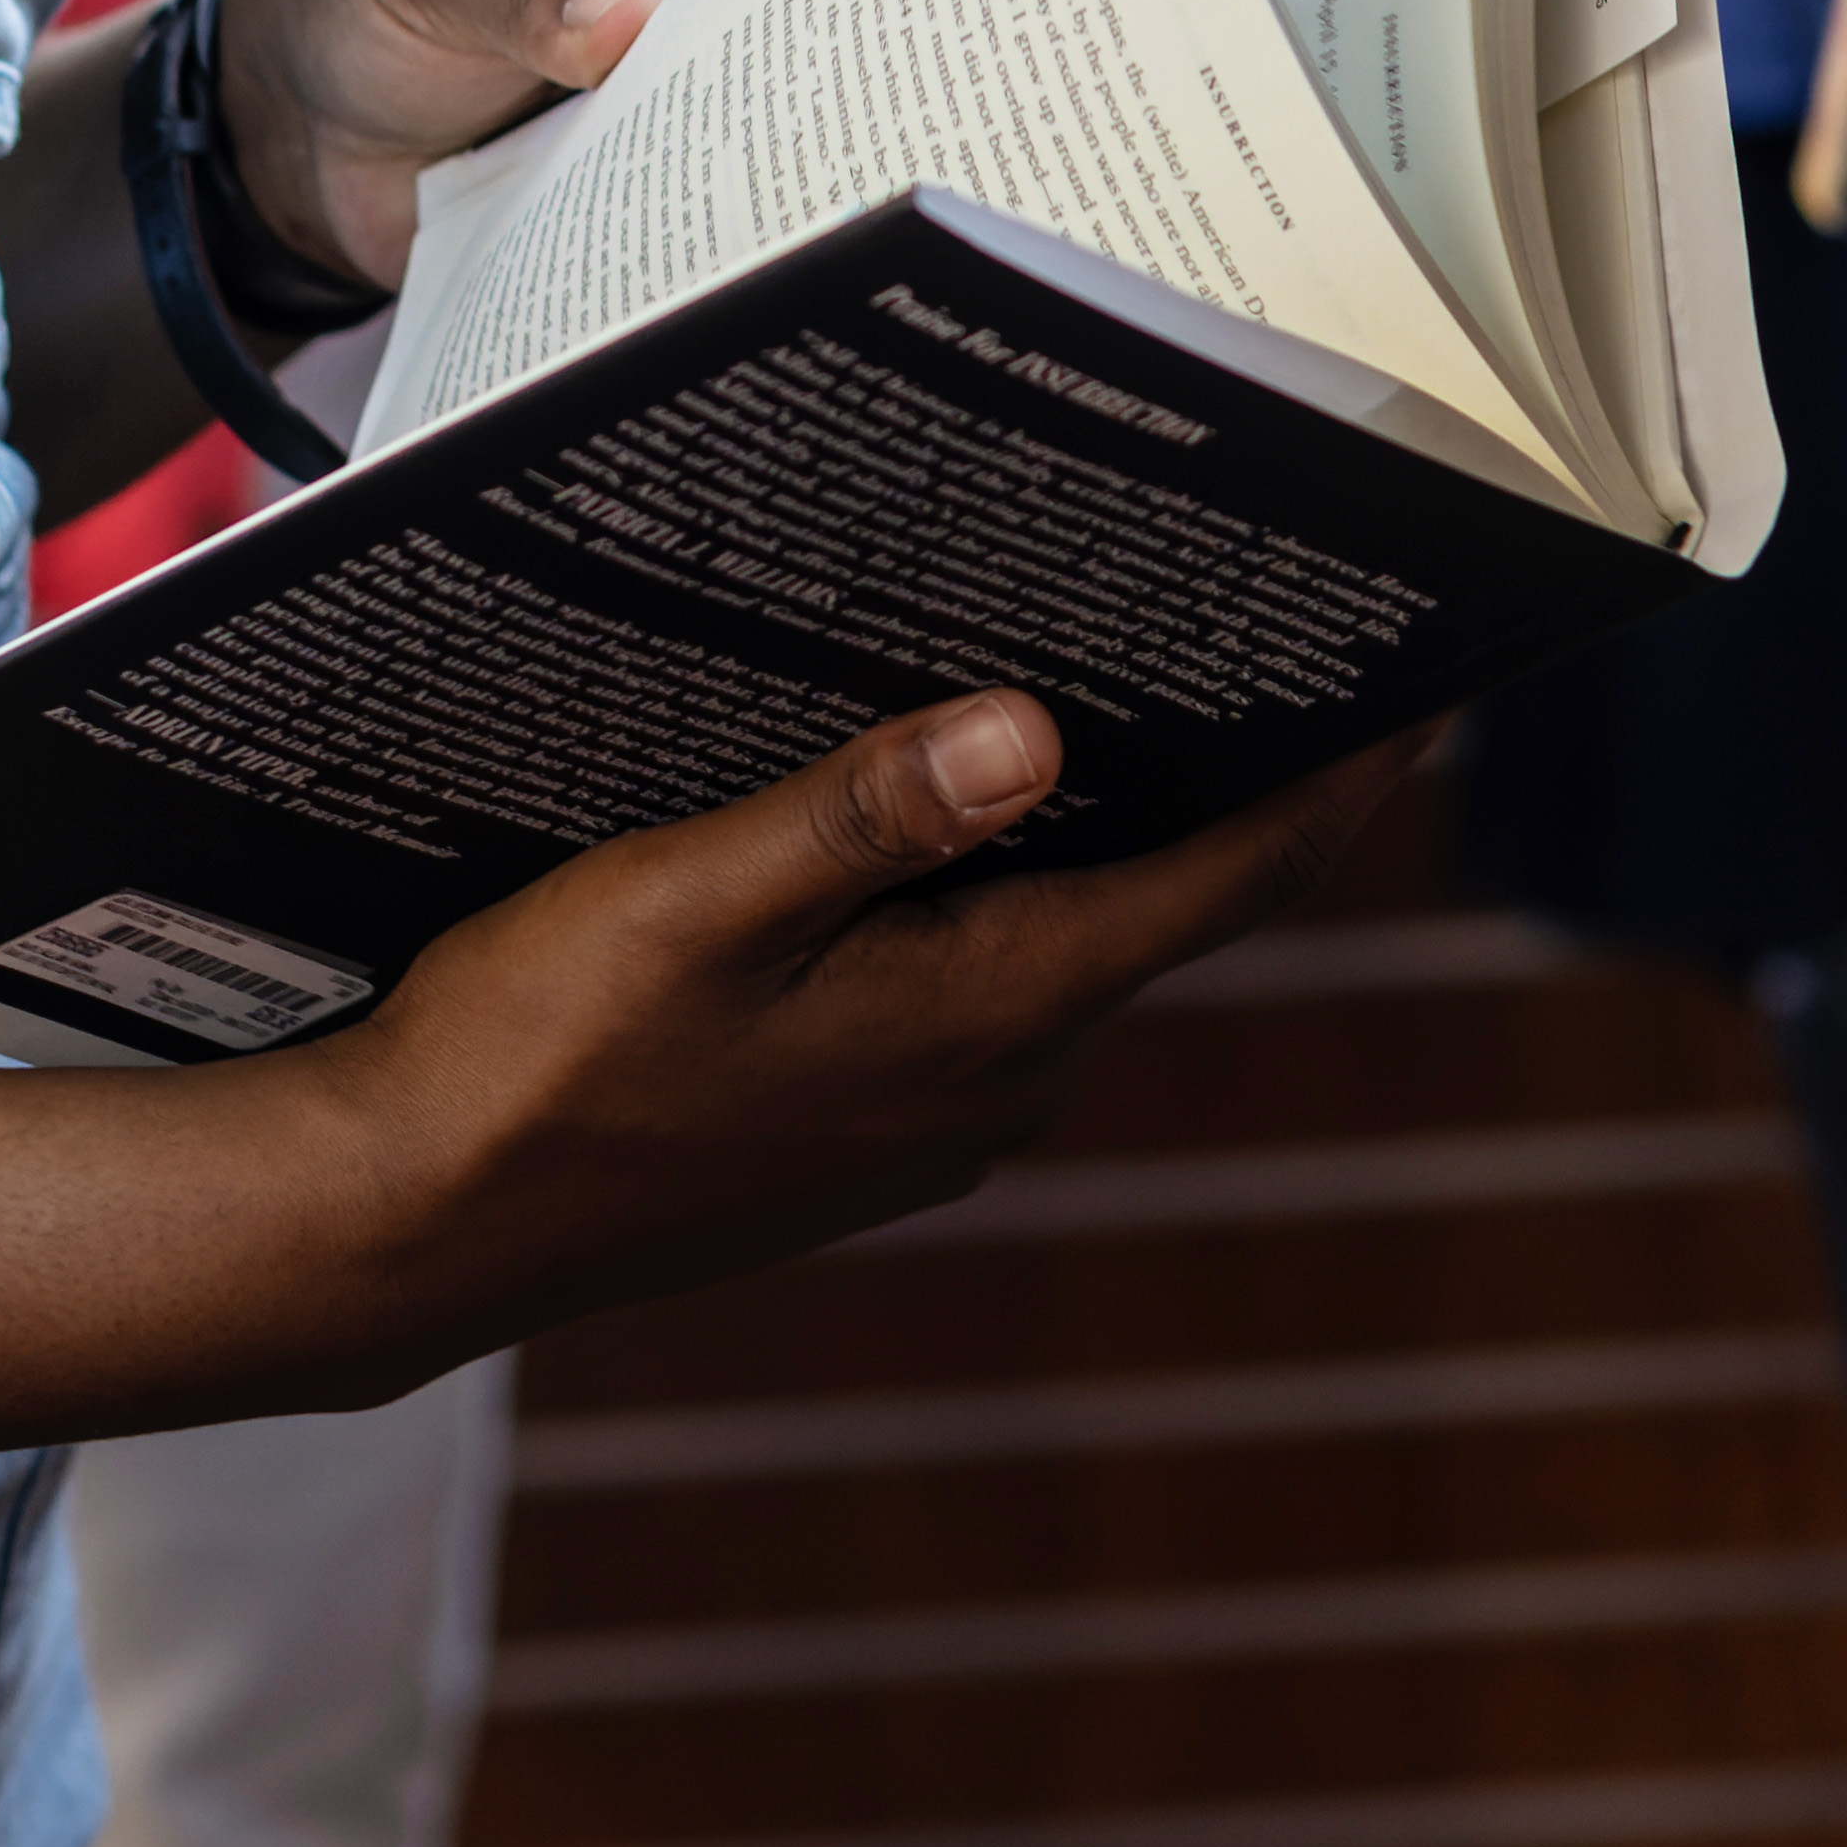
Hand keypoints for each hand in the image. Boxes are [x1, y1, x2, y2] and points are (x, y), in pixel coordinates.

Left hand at [214, 0, 799, 294]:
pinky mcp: (678, 160)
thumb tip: (637, 18)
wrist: (302, 117)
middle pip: (809, 26)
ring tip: (737, 231)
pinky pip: (717, 198)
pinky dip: (703, 233)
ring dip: (749, 176)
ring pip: (774, 125)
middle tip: (762, 162)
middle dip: (788, 93)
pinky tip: (699, 271)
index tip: (770, 64)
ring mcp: (708, 68)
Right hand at [305, 699, 1427, 1344]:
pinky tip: (964, 806)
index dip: (1342, 778)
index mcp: (989, 1019)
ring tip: (1135, 673)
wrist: (409, 1227)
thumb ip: (864, 816)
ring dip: (1107, 826)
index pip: (1227, 883)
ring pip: (1072, 939)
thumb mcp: (690, 908)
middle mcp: (997, 1083)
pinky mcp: (864, 1124)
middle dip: (1232, 771)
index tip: (1437, 679)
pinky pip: (987, 983)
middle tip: (1284, 619)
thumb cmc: (535, 1061)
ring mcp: (933, 1118)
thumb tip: (1031, 733)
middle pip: (1168, 899)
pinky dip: (1009, 889)